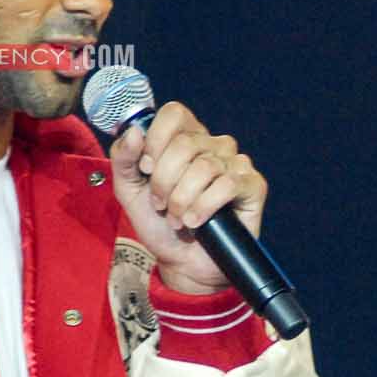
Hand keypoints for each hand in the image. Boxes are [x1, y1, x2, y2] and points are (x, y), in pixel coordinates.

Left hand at [107, 102, 265, 294]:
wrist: (181, 262)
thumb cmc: (159, 224)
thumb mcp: (129, 190)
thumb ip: (123, 158)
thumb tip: (134, 132)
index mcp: (186, 138)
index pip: (175, 114)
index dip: (157, 140)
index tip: (147, 169)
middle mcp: (213, 145)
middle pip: (185, 145)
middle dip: (164, 181)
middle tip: (160, 204)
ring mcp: (235, 164)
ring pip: (204, 167)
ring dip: (182, 199)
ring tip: (177, 218)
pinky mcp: (252, 186)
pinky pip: (227, 185)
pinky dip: (204, 207)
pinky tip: (197, 222)